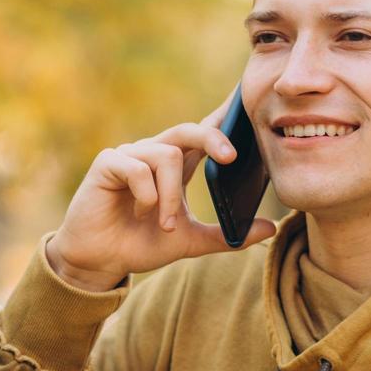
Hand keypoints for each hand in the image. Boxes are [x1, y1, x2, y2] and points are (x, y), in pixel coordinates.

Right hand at [44, 90, 277, 291]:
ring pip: (166, 156)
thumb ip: (228, 235)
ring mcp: (130, 156)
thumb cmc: (141, 245)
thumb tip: (271, 228)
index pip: (203, 134)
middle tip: (230, 157)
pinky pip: (137, 168)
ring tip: (167, 223)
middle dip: (212, 138)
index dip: (223, 118)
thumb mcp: (191, 242)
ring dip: (172, 196)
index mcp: (175, 166)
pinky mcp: (107, 164)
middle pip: (188, 130)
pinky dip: (147, 194)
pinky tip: (140, 212)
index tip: (247, 110)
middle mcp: (154, 154)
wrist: (100, 261)